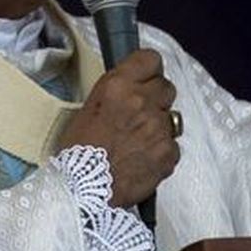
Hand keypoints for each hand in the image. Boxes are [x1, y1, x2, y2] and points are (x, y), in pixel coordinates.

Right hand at [54, 49, 179, 206]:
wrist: (82, 191)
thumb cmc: (78, 151)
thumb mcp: (90, 107)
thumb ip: (118, 92)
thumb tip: (136, 86)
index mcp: (118, 85)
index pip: (151, 59)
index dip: (149, 70)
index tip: (145, 78)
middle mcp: (142, 102)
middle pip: (167, 87)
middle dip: (156, 99)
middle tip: (140, 115)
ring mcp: (159, 128)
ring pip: (172, 117)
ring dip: (159, 126)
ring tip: (138, 142)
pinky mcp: (168, 153)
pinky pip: (173, 145)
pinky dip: (161, 152)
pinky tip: (142, 160)